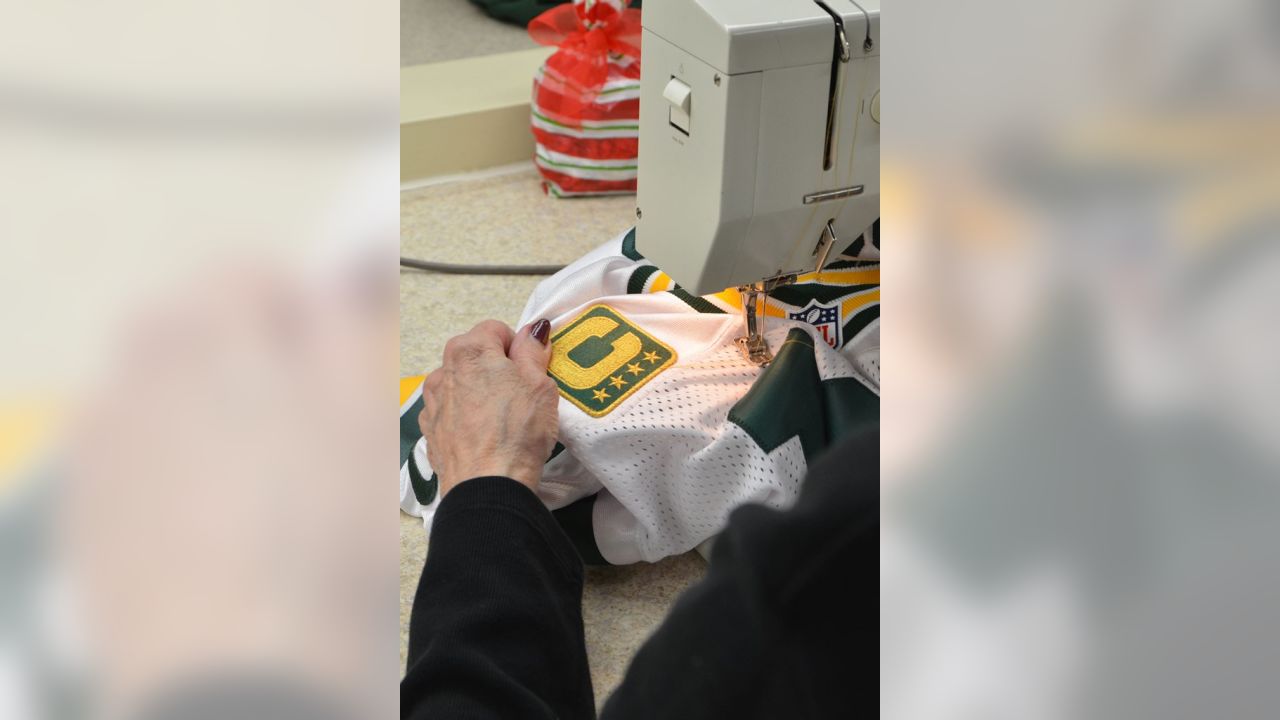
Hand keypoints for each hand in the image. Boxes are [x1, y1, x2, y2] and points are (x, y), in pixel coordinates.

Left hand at [419, 319, 557, 495]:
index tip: (530, 370)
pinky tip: (482, 434)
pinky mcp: (429, 429)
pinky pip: (449, 409)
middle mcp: (443, 370)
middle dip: (496, 366)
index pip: (495, 328)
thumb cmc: (518, 432)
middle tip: (520, 393)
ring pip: (459, 381)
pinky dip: (464, 414)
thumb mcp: (540, 385)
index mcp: (470, 350)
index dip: (517, 346)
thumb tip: (533, 329)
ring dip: (477, 389)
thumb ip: (533, 350)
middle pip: (473, 353)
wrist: (486, 486)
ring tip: (500, 417)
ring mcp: (432, 401)